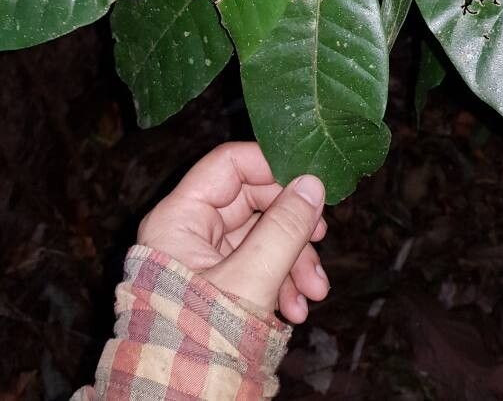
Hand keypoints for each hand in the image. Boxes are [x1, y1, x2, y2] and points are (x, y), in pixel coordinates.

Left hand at [137, 141, 329, 323]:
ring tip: (315, 294)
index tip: (311, 182)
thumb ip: (285, 229)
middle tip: (323, 238)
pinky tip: (296, 310)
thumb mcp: (250, 280)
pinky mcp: (218, 287)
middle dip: (292, 226)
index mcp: (180, 218)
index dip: (272, 167)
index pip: (229, 166)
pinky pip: (257, 267)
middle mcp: (189, 232)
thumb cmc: (203, 338)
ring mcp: (203, 260)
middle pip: (252, 203)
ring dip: (294, 260)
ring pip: (260, 238)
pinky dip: (281, 283)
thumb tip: (313, 185)